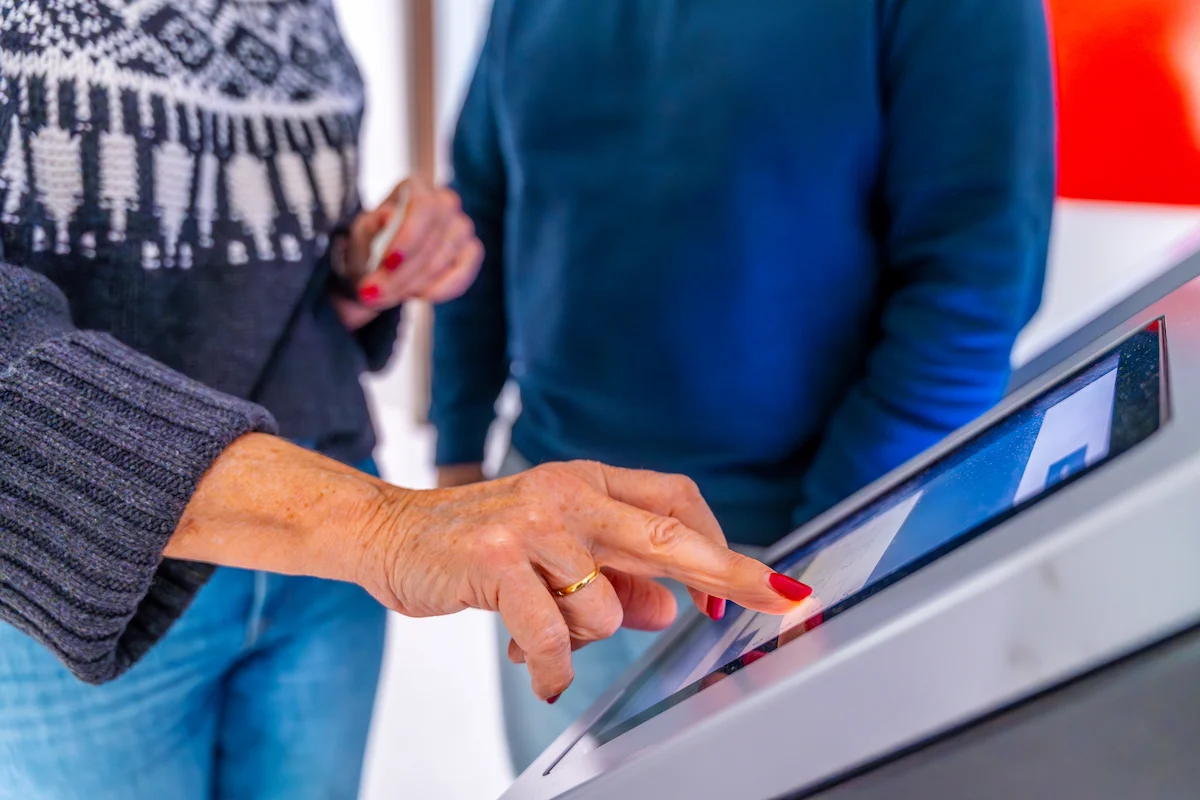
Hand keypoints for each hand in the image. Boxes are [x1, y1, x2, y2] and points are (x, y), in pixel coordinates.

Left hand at [335, 176, 483, 326]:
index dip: (409, 237)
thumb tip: (388, 215)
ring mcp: (461, 227)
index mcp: (415, 188)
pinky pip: (463, 273)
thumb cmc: (371, 245)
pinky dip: (441, 289)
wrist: (380, 268)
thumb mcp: (360, 234)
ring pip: (445, 258)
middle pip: (434, 237)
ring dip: (415, 283)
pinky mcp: (471, 252)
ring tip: (387, 295)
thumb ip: (371, 225)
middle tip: (374, 292)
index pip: (424, 206)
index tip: (388, 264)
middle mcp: (444, 202)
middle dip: (404, 271)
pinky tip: (420, 296)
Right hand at [364, 461, 809, 700]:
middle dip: (727, 571)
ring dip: (582, 638)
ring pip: (604, 608)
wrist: (389, 532)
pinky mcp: (497, 561)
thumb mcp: (553, 550)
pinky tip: (539, 671)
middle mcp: (566, 493)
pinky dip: (553, 667)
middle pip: (666, 534)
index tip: (751, 581)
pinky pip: (553, 637)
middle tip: (776, 597)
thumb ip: (614, 575)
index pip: (672, 501)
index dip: (716, 543)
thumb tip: (670, 606)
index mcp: (586, 483)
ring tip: (541, 629)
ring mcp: (532, 524)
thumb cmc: (475, 543)